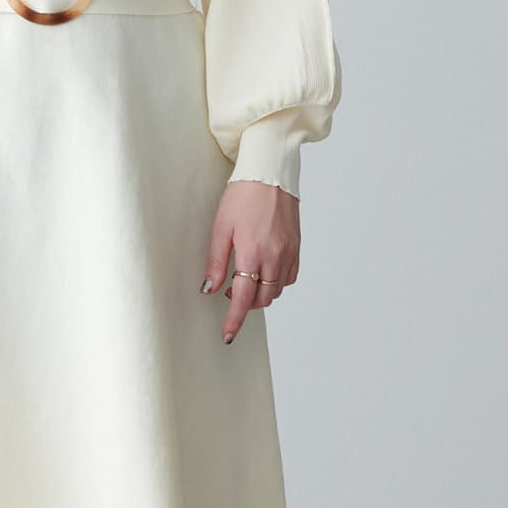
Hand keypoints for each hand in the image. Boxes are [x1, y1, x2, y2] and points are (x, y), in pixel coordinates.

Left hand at [201, 181, 300, 343]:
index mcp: (252, 252)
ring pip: (276, 290)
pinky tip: (264, 272)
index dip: (235, 319)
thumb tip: (209, 289)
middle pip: (262, 298)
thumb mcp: (220, 227)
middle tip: (230, 290)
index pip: (243, 297)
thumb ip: (216, 261)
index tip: (228, 335)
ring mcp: (289, 252)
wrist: (270, 172)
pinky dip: (276, 283)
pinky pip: (289, 277)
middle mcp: (274, 255)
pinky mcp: (297, 247)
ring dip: (260, 293)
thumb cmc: (242, 196)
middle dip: (246, 304)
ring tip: (246, 278)